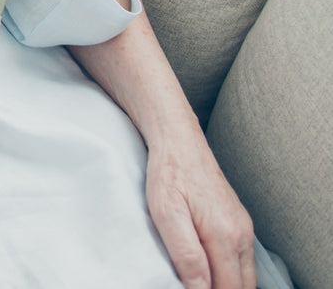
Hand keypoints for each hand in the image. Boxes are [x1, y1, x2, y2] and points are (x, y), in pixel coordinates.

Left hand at [145, 137, 254, 288]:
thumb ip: (186, 254)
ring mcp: (243, 227)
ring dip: (227, 284)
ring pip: (245, 275)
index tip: (189, 288)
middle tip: (192, 285)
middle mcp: (241, 234)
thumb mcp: (166, 212)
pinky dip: (230, 271)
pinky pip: (242, 259)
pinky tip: (209, 267)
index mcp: (225, 235)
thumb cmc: (168, 172)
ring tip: (199, 279)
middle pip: (242, 286)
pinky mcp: (239, 221)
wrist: (178, 139)